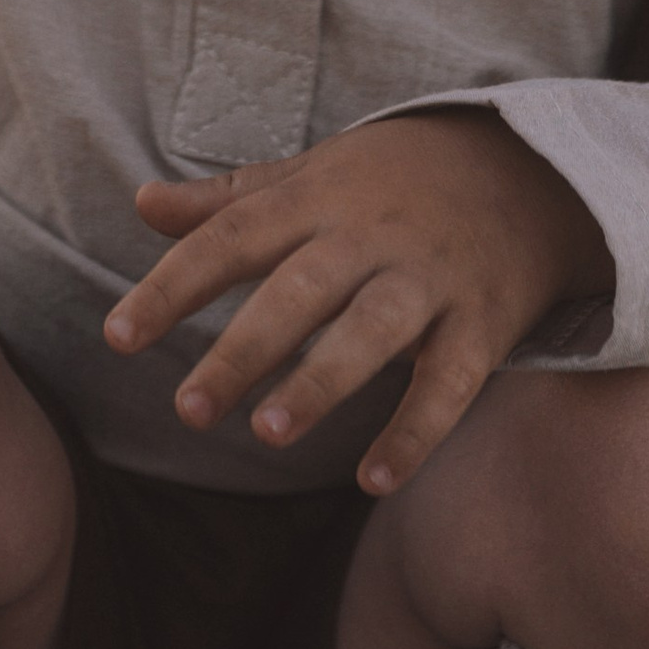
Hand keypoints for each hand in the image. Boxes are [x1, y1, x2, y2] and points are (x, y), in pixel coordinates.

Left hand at [103, 110, 611, 494]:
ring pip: (371, 332)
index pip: (232, 237)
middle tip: (187, 410)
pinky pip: (449, 382)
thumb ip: (229, 199)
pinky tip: (371, 480)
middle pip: (298, 291)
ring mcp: (430, 278)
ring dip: (320, 382)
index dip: (173, 285)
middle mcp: (370, 235)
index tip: (118, 338)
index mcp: (319, 197)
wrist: (530, 168)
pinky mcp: (483, 321)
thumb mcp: (314, 173)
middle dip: (242, 349)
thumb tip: (142, 202)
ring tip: (266, 433)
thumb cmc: (396, 181)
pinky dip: (415, 431)